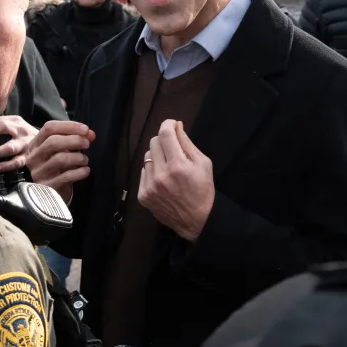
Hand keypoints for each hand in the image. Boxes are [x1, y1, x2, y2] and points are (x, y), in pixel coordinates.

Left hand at [0, 115, 38, 172]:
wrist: (47, 143)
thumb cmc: (22, 136)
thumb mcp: (13, 126)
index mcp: (15, 120)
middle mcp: (21, 130)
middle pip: (3, 127)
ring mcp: (26, 144)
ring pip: (10, 147)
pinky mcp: (29, 158)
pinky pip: (16, 162)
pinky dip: (6, 166)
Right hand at [25, 120, 94, 201]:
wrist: (51, 193)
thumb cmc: (58, 167)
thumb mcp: (64, 151)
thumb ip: (76, 139)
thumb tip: (90, 134)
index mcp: (35, 144)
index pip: (49, 128)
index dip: (69, 126)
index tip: (85, 129)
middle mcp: (33, 157)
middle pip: (53, 142)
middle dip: (75, 140)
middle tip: (87, 144)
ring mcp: (38, 173)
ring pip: (60, 159)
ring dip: (78, 157)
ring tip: (84, 160)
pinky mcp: (46, 186)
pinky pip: (66, 176)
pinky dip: (80, 172)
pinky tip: (85, 171)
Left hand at [138, 120, 214, 242]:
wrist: (196, 221)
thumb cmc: (203, 191)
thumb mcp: (203, 164)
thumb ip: (188, 143)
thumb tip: (176, 126)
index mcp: (178, 166)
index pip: (165, 134)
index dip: (168, 124)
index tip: (172, 124)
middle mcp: (161, 174)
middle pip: (154, 142)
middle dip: (164, 140)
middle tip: (173, 147)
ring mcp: (149, 186)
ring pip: (147, 156)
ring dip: (158, 156)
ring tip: (169, 165)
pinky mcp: (143, 195)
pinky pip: (143, 171)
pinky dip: (152, 170)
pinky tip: (163, 178)